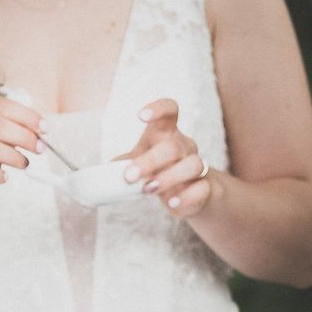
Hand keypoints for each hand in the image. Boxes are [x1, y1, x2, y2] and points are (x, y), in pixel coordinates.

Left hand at [120, 99, 210, 216]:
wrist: (191, 193)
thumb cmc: (162, 170)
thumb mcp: (140, 162)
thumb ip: (124, 164)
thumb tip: (106, 172)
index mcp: (167, 134)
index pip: (170, 111)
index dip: (158, 109)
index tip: (141, 116)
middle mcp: (184, 146)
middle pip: (173, 146)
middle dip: (150, 161)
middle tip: (130, 176)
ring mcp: (197, 166)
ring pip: (192, 165)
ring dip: (169, 178)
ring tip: (148, 190)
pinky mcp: (205, 187)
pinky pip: (202, 189)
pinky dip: (186, 197)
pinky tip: (171, 203)